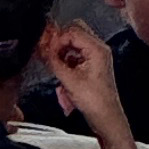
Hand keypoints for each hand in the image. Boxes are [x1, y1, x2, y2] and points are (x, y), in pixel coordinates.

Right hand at [41, 19, 128, 134]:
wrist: (106, 117)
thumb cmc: (95, 102)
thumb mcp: (69, 81)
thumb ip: (54, 62)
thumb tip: (42, 49)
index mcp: (97, 49)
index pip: (72, 31)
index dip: (57, 39)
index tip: (47, 49)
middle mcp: (99, 49)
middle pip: (75, 31)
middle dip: (60, 41)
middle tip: (49, 51)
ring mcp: (96, 56)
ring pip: (75, 42)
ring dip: (62, 50)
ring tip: (54, 62)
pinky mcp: (92, 63)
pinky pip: (76, 53)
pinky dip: (67, 58)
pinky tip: (61, 69)